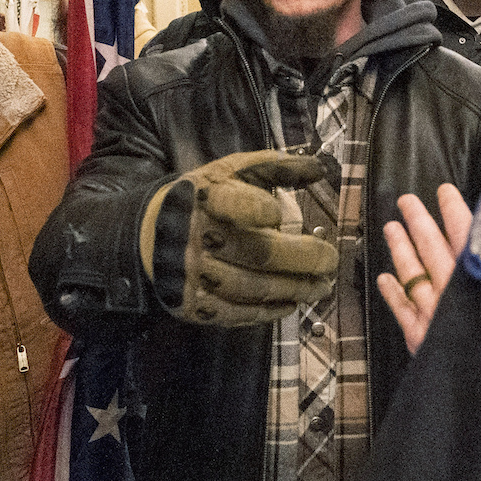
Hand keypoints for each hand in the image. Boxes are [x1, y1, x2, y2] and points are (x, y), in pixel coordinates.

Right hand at [140, 150, 337, 327]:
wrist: (149, 233)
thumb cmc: (203, 199)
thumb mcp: (230, 172)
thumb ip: (273, 167)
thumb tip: (318, 168)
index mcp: (206, 198)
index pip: (231, 204)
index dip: (256, 209)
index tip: (278, 213)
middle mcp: (196, 238)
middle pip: (257, 253)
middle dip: (302, 259)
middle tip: (330, 261)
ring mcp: (192, 275)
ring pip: (251, 287)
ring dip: (293, 290)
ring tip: (320, 288)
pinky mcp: (192, 303)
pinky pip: (235, 313)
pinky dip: (267, 312)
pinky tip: (291, 304)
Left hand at [377, 183, 470, 354]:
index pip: (467, 238)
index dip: (455, 212)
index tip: (445, 192)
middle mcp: (453, 296)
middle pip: (433, 251)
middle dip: (420, 223)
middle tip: (407, 201)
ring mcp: (434, 317)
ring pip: (412, 275)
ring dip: (401, 250)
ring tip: (390, 228)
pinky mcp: (422, 340)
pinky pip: (402, 312)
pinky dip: (392, 293)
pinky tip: (384, 279)